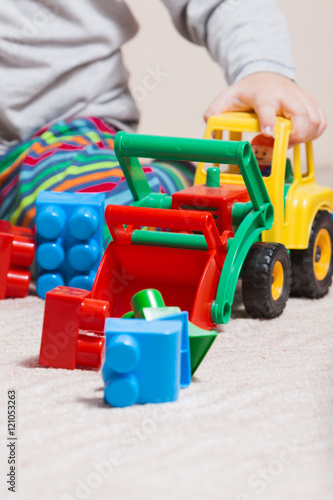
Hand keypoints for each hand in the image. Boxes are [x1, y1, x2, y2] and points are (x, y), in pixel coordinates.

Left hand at [204, 72, 325, 145]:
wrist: (268, 76)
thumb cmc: (249, 91)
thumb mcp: (229, 97)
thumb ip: (216, 109)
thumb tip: (208, 121)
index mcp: (264, 94)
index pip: (268, 107)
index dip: (269, 121)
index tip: (268, 133)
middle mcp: (286, 95)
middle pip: (300, 116)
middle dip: (294, 135)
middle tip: (280, 143)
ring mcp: (302, 99)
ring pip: (314, 121)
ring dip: (303, 137)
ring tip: (286, 140)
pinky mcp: (312, 105)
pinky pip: (321, 122)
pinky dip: (314, 133)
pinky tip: (300, 136)